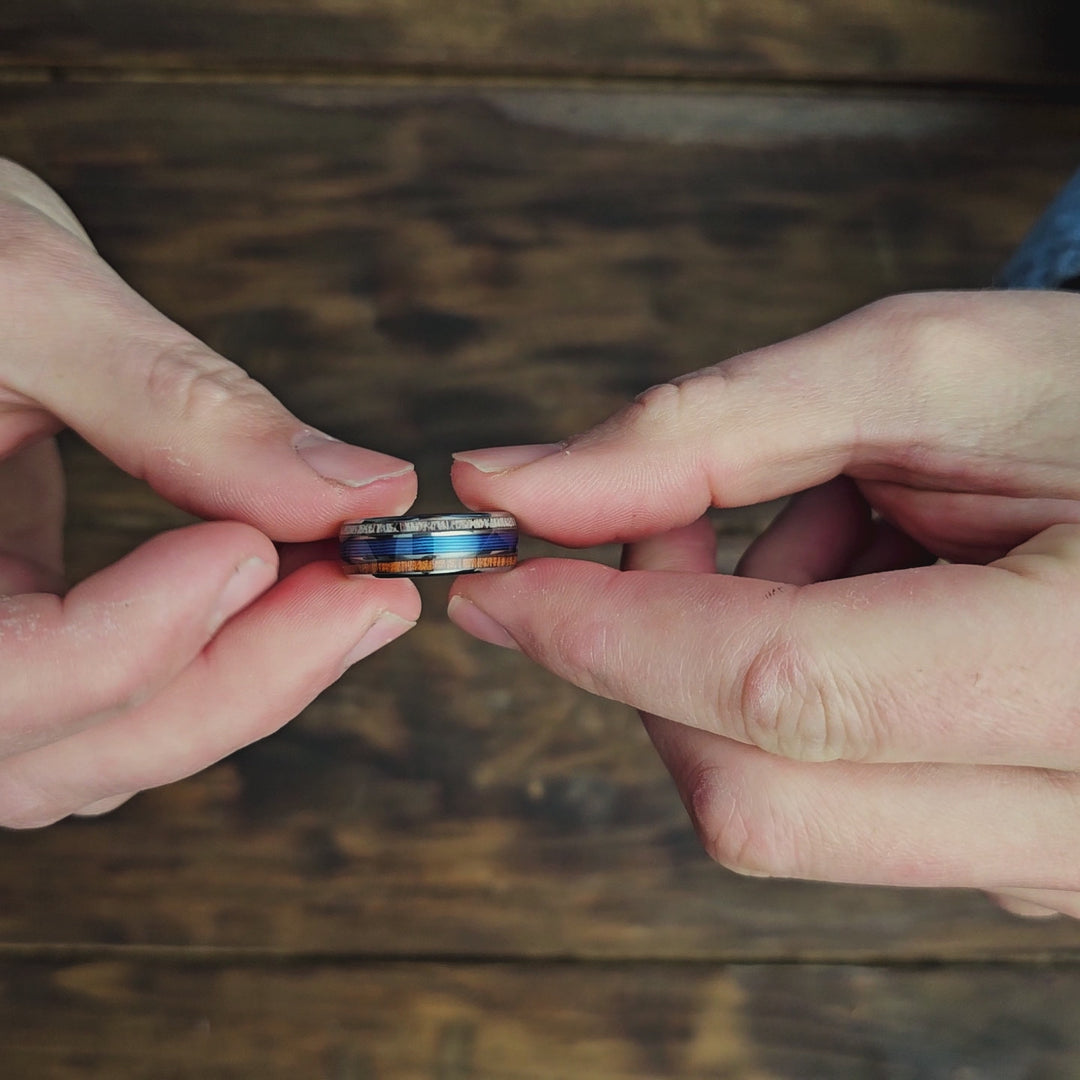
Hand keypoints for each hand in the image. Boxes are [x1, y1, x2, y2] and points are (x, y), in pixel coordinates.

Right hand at [0, 159, 418, 826]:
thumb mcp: (19, 293)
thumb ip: (179, 403)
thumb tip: (358, 488)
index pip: (1, 681)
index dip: (137, 635)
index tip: (256, 548)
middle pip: (65, 746)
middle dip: (237, 679)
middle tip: (371, 599)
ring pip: (94, 739)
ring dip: (234, 677)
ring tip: (343, 591)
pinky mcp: (0, 624)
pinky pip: (98, 688)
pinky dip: (198, 650)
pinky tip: (273, 581)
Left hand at [448, 289, 1079, 917]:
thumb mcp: (932, 372)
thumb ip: (709, 429)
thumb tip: (516, 483)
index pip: (781, 687)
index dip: (606, 633)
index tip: (493, 581)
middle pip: (757, 795)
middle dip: (658, 661)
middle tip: (677, 529)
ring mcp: (1056, 858)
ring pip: (788, 806)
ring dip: (739, 664)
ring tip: (843, 530)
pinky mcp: (1020, 853)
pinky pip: (842, 803)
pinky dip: (797, 696)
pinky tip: (874, 591)